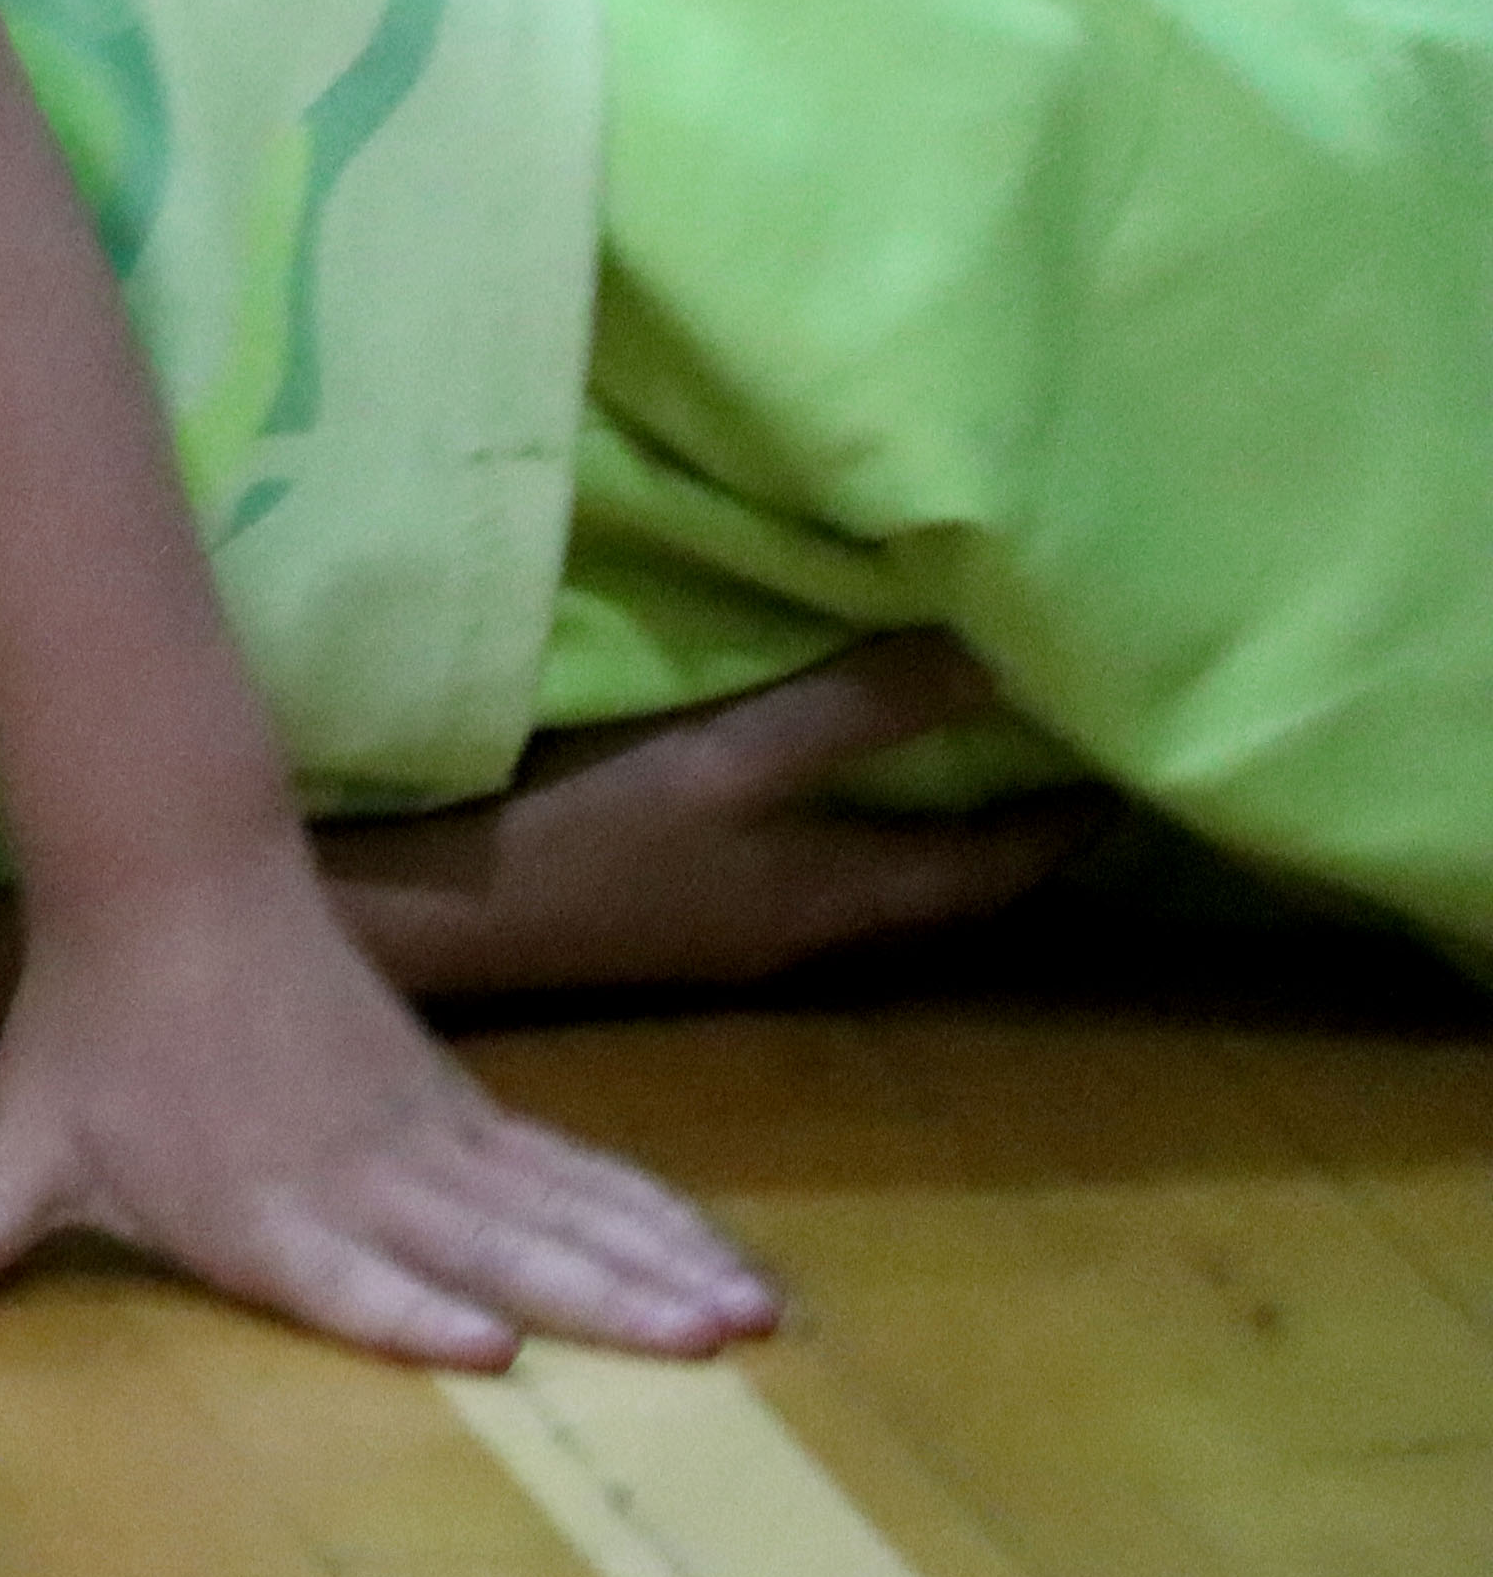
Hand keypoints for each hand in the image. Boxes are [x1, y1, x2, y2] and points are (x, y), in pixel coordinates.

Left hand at [0, 851, 780, 1368]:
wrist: (168, 886)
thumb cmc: (90, 1037)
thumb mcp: (22, 1144)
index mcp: (251, 1203)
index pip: (337, 1272)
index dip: (405, 1312)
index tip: (487, 1348)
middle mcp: (354, 1178)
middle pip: (488, 1247)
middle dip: (595, 1298)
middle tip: (698, 1348)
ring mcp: (422, 1140)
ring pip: (557, 1210)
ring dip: (657, 1262)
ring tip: (749, 1319)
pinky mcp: (460, 1111)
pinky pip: (572, 1172)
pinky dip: (652, 1214)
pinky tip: (726, 1261)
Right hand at [319, 635, 1105, 1000]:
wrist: (423, 924)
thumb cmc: (577, 838)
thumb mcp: (726, 756)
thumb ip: (860, 704)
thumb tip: (1007, 644)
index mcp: (844, 898)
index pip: (1004, 864)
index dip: (1078, 814)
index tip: (1153, 743)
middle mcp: (814, 931)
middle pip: (955, 887)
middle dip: (1024, 823)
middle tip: (1083, 736)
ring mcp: (742, 932)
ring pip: (888, 881)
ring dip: (942, 825)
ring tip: (984, 746)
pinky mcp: (681, 918)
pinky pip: (820, 869)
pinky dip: (866, 824)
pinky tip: (844, 781)